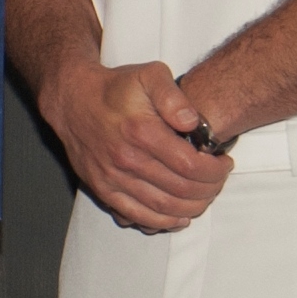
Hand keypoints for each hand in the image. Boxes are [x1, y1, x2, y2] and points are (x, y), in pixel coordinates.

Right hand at [38, 59, 230, 231]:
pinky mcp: (102, 189)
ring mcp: (113, 178)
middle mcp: (127, 159)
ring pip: (163, 207)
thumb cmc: (114, 88)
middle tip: (218, 180)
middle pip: (182, 190)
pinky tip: (179, 217)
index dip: (215, 170)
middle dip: (210, 189)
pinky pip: (137, 215)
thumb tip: (193, 122)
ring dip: (192, 207)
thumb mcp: (148, 75)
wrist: (72, 100)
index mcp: (142, 132)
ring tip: (204, 196)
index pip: (191, 165)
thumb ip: (174, 96)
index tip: (224, 163)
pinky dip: (163, 222)